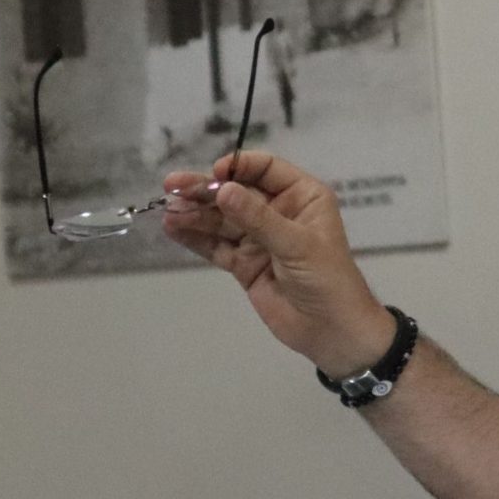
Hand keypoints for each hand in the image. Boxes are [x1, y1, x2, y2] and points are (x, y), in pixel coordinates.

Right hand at [162, 150, 390, 377]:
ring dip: (195, 214)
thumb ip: (257, 218)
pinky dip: (195, 238)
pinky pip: (217, 246)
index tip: (214, 173)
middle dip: (206, 190)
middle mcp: (279, 212)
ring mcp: (259, 239)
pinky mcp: (244, 264)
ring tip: (167, 210)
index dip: (238, 167)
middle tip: (172, 187)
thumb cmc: (326, 278)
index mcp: (302, 197)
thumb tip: (223, 190)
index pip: (266, 170)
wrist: (331, 330)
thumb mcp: (295, 244)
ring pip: (222, 220)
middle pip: (237, 194)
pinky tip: (173, 229)